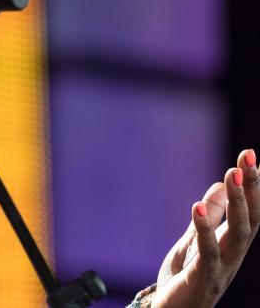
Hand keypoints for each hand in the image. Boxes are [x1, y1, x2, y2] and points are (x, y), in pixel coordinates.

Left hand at [150, 149, 258, 306]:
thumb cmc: (184, 279)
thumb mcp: (194, 240)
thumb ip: (208, 216)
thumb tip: (219, 185)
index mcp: (231, 246)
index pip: (249, 212)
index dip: (253, 186)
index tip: (252, 156)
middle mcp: (232, 257)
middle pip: (250, 219)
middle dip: (251, 188)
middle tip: (248, 156)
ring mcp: (220, 270)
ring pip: (237, 234)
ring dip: (237, 202)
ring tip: (231, 172)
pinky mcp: (201, 280)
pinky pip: (207, 253)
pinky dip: (204, 229)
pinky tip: (197, 206)